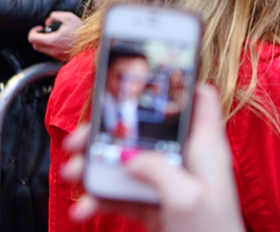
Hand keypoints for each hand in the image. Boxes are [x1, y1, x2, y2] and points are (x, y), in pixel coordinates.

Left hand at [28, 11, 81, 60]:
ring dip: (44, 42)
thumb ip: (56, 15)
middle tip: (46, 32)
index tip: (40, 28)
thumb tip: (48, 21)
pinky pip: (51, 53)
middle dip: (38, 37)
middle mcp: (52, 51)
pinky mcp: (61, 58)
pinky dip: (52, 47)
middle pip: (35, 45)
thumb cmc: (81, 32)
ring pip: (43, 50)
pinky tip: (61, 41)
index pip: (32, 38)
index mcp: (51, 41)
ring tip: (54, 36)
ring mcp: (56, 56)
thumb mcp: (69, 17)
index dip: (33, 31)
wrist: (93, 45)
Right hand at [61, 84, 244, 231]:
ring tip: (73, 172)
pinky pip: (122, 196)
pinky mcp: (155, 206)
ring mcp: (169, 183)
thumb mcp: (187, 196)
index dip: (178, 82)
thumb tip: (129, 155)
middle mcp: (187, 160)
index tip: (146, 72)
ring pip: (128, 163)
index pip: (199, 99)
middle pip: (147, 130)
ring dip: (96, 167)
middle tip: (82, 137)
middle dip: (111, 131)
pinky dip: (100, 200)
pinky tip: (84, 208)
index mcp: (206, 147)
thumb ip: (157, 169)